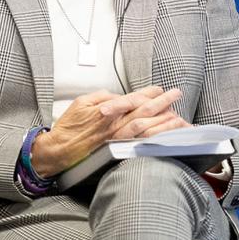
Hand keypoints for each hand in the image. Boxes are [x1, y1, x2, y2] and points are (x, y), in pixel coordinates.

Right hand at [28, 87, 178, 177]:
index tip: (159, 89)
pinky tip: (166, 136)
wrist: (60, 150)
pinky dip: (155, 139)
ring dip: (164, 122)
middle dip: (163, 102)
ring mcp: (118, 138)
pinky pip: (141, 143)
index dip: (148, 93)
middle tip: (176, 94)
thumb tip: (118, 97)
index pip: (133, 98)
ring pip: (147, 128)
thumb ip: (102, 96)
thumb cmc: (69, 127)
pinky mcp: (119, 150)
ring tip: (178, 116)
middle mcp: (115, 125)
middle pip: (144, 111)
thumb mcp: (81, 102)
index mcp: (107, 110)